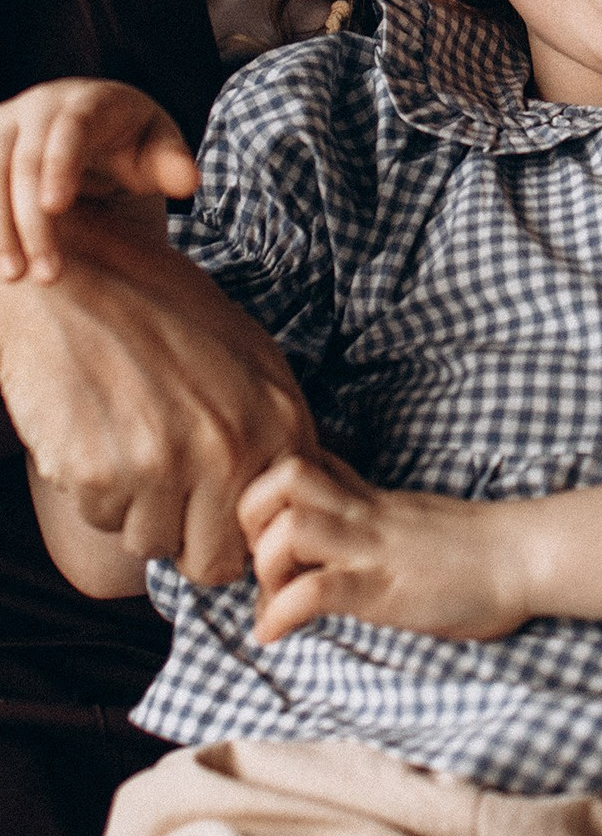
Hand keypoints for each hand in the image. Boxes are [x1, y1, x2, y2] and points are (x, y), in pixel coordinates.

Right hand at [0, 79, 199, 283]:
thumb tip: (188, 182)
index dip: (59, 167)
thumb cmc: (136, 146)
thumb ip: (172, 164)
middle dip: (32, 221)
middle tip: (49, 275)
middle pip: (25, 161)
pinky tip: (0, 257)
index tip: (54, 208)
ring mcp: (7, 124)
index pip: (71, 131)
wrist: (98, 132)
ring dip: (0, 229)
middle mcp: (41, 107)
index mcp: (90, 101)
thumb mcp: (160, 150)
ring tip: (15, 277)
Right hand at [0, 197, 312, 583]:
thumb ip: (275, 427)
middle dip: (190, 534)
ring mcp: (165, 464)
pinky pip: (103, 519)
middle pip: (213, 560)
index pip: (273, 534)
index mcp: (277, 421)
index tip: (217, 513)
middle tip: (167, 487)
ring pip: (152, 542)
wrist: (76, 275)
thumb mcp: (250, 353)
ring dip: (139, 509)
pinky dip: (97, 490)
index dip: (241, 533)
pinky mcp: (100, 473)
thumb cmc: (162, 309)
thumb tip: (290, 494)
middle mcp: (230, 448)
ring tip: (130, 440)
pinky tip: (98, 433)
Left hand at [240, 454, 522, 642]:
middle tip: (259, 559)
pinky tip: (276, 633)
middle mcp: (364, 515)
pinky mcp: (382, 590)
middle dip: (248, 518)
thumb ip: (375, 514)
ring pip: (289, 528)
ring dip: (263, 564)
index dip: (264, 490)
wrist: (528, 556)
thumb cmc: (479, 549)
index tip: (262, 532)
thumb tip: (339, 526)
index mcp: (370, 498)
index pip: (301, 463)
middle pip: (279, 479)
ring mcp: (372, 550)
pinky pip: (316, 591)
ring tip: (271, 597)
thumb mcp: (413, 518)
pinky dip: (282, 613)